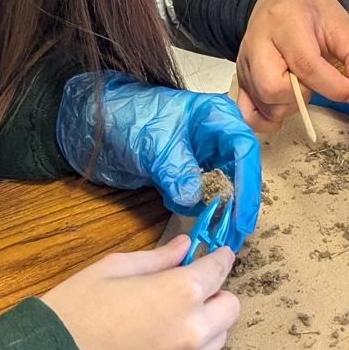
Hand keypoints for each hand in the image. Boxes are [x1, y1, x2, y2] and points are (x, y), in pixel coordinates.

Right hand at [43, 236, 239, 349]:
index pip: (220, 270)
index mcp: (181, 292)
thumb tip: (185, 248)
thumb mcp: (112, 268)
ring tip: (164, 325)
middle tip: (188, 294)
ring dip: (202, 328)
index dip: (218, 260)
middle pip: (231, 309)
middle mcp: (193, 331)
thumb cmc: (75, 309)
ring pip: (216, 341)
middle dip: (215, 297)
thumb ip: (158, 259)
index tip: (216, 257)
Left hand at [57, 74, 260, 251]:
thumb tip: (194, 198)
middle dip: (237, 204)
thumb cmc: (129, 117)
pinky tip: (188, 213)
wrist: (100, 122)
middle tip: (235, 233)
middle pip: (240, 172)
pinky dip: (197, 206)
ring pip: (224, 186)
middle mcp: (217, 135)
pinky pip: (204, 193)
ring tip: (214, 231)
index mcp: (216, 115)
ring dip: (217, 209)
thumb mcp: (155, 143)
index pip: (244, 150)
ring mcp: (205, 154)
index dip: (247, 185)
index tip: (242, 215)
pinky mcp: (191, 171)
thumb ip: (177, 170)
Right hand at [236, 0, 348, 128]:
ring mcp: (244, 65)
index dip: (333, 86)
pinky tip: (284, 106)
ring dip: (289, 107)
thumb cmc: (308, 10)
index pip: (305, 64)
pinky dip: (267, 120)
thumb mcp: (339, 22)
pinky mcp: (240, 81)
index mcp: (284, 23)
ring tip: (300, 87)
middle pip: (273, 88)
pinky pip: (248, 114)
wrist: (277, 0)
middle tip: (314, 83)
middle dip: (302, 95)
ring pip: (264, 105)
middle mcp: (257, 44)